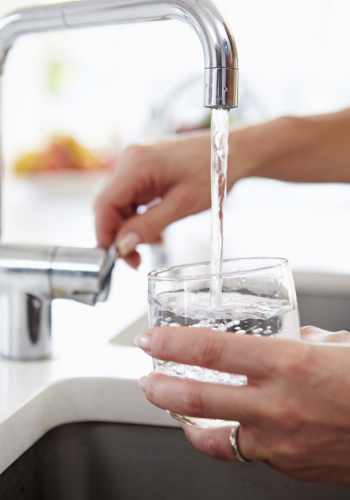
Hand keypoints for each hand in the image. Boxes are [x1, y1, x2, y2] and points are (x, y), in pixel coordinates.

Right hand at [94, 133, 212, 267]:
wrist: (233, 151)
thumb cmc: (213, 172)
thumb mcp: (182, 205)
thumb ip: (148, 225)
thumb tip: (122, 246)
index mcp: (137, 164)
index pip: (105, 204)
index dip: (105, 234)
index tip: (115, 258)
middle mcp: (130, 160)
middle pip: (108, 204)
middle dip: (117, 234)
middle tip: (136, 259)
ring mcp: (136, 164)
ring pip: (118, 204)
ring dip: (129, 227)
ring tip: (153, 244)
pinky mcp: (144, 170)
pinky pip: (131, 198)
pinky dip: (138, 217)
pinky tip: (156, 230)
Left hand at [136, 326, 349, 484]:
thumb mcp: (339, 346)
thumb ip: (304, 341)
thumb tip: (290, 337)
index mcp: (288, 364)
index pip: (210, 350)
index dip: (172, 343)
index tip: (150, 339)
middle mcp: (278, 405)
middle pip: (196, 398)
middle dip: (158, 388)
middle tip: (144, 377)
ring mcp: (280, 442)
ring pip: (211, 438)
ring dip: (182, 421)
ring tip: (169, 407)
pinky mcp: (288, 465)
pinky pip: (244, 452)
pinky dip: (224, 439)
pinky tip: (219, 429)